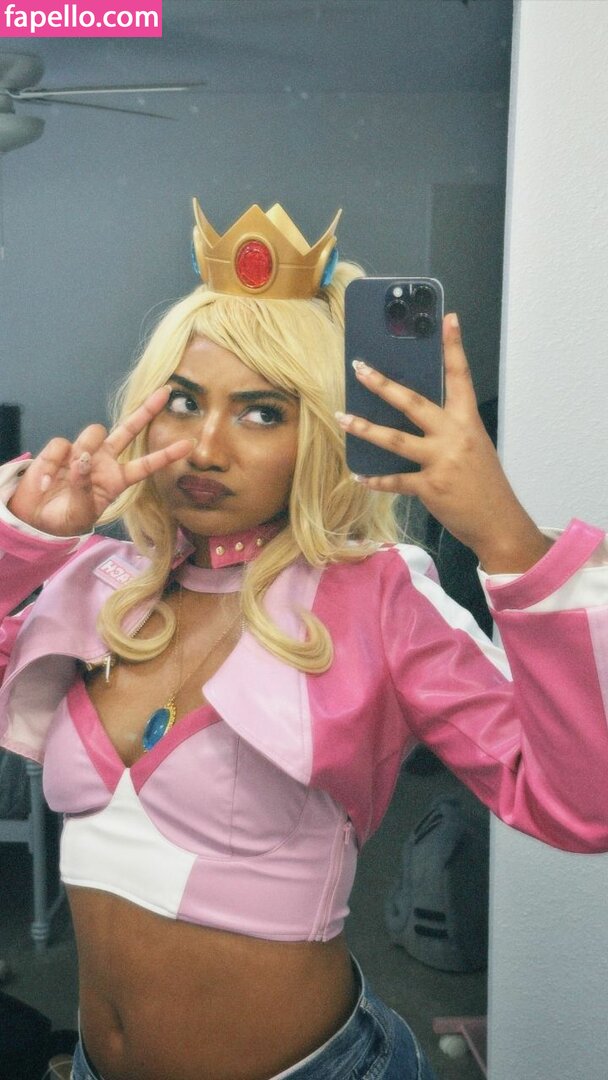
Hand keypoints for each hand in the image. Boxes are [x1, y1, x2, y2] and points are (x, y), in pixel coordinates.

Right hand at [7, 386, 193, 537]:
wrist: (36, 518)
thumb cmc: (66, 518)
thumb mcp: (81, 512)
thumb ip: (84, 488)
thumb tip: (81, 459)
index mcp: (117, 479)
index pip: (146, 465)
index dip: (166, 455)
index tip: (189, 445)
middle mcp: (104, 461)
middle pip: (129, 429)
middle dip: (147, 410)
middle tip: (165, 392)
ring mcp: (83, 452)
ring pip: (94, 432)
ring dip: (84, 449)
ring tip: (68, 475)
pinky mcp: (60, 450)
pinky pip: (61, 446)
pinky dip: (53, 464)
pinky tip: (48, 483)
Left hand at [336, 314, 551, 572]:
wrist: (498, 523)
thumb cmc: (484, 484)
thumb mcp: (474, 447)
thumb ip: (448, 430)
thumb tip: (415, 417)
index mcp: (468, 422)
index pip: (460, 377)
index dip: (454, 347)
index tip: (447, 319)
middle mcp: (454, 436)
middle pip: (413, 402)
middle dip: (383, 384)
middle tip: (360, 368)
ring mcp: (441, 461)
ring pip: (395, 439)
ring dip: (364, 427)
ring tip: (342, 417)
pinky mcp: (430, 487)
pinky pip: (395, 480)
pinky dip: (376, 479)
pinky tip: (359, 475)